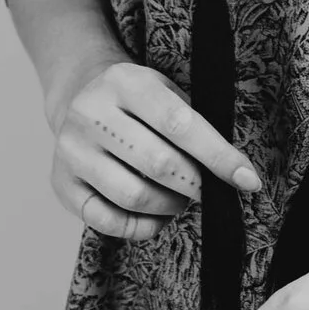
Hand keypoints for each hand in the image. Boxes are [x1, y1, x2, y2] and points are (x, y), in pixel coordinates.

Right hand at [51, 57, 259, 241]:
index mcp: (124, 82)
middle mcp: (90, 113)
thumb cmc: (137, 100)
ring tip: (180, 199)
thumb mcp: (165, 90)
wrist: (77, 94)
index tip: (247, 180)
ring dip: (170, 206)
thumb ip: (195, 125)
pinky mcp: (61, 183)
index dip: (218, 156)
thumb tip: (236, 173)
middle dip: (195, 185)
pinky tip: (156, 216)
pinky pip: (106, 221)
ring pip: (132, 196)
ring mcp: (71, 150)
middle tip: (207, 190)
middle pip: (158, 163)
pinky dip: (141, 227)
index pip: (179, 124)